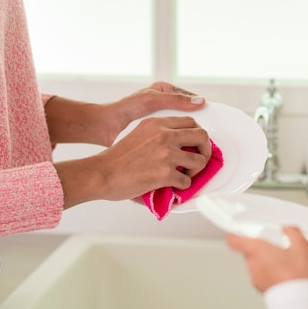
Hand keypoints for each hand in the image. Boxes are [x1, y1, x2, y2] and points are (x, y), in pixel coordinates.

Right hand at [55, 115, 210, 207]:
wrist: (102, 173)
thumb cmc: (117, 158)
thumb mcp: (140, 134)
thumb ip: (159, 134)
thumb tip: (180, 145)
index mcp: (157, 123)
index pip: (190, 122)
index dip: (198, 135)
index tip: (197, 146)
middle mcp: (164, 134)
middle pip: (202, 136)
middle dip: (206, 150)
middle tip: (200, 161)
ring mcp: (166, 153)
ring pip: (199, 161)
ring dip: (195, 171)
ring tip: (185, 176)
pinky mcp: (165, 173)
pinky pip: (186, 181)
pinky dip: (182, 186)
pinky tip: (172, 186)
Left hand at [100, 81, 205, 145]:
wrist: (106, 127)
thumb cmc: (126, 109)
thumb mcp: (152, 100)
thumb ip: (176, 100)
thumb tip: (201, 102)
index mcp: (166, 92)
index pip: (190, 100)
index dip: (201, 111)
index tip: (210, 120)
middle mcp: (166, 106)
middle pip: (189, 117)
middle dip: (196, 129)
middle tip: (204, 138)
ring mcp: (163, 121)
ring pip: (183, 130)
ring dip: (189, 139)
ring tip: (196, 146)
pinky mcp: (158, 135)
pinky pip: (174, 140)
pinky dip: (179, 146)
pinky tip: (185, 152)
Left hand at [227, 226, 307, 292]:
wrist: (299, 301)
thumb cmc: (297, 276)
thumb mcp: (301, 246)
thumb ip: (292, 232)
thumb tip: (288, 228)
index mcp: (257, 250)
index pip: (234, 240)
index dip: (235, 234)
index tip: (239, 231)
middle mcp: (252, 264)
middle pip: (248, 251)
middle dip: (260, 248)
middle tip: (275, 247)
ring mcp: (255, 277)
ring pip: (255, 263)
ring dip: (265, 261)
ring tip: (283, 262)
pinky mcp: (261, 287)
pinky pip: (260, 275)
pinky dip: (268, 272)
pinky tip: (283, 273)